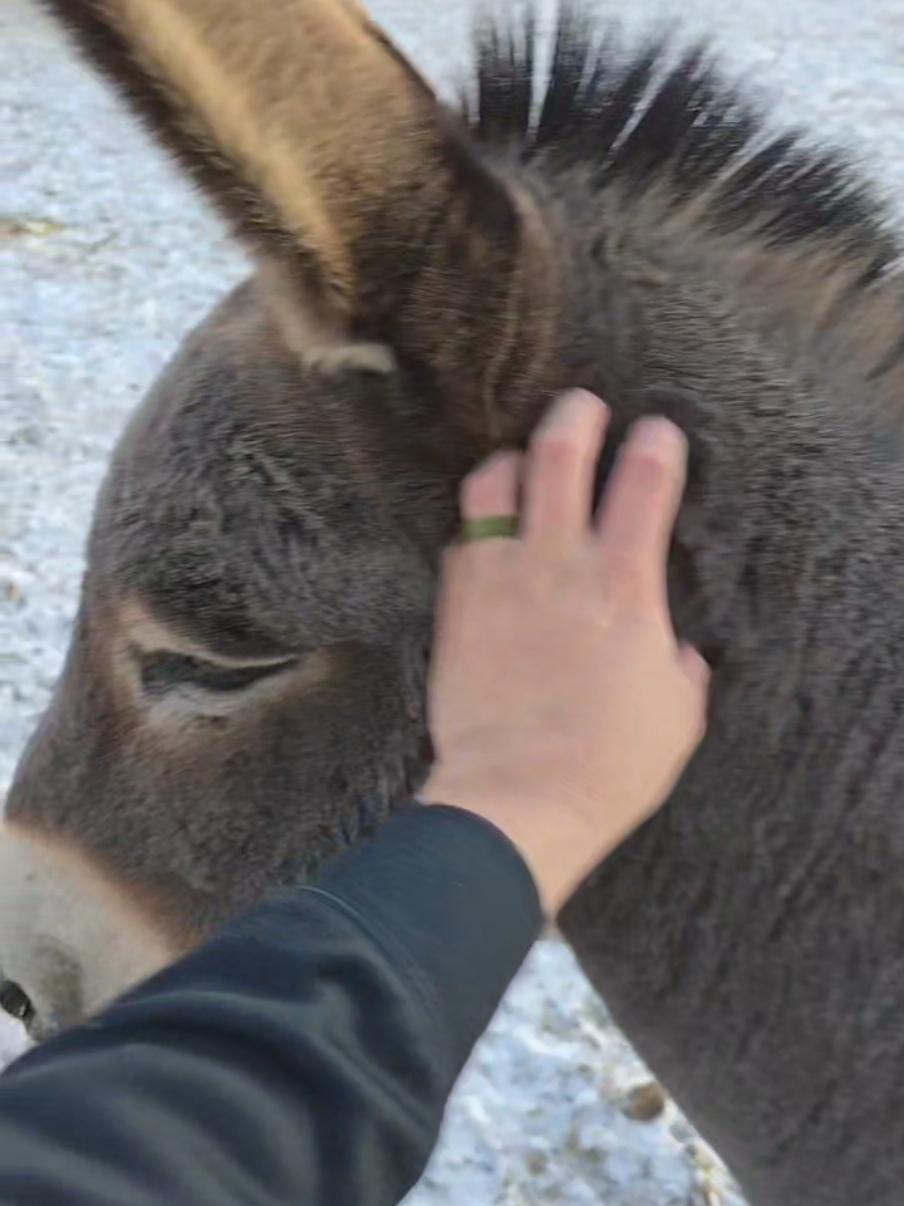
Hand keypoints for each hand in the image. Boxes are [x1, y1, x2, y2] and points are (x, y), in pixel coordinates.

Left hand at [420, 390, 708, 915]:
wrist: (518, 799)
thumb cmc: (610, 765)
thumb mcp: (678, 713)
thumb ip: (680, 663)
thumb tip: (671, 648)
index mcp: (626, 585)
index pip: (646, 481)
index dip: (656, 443)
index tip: (657, 431)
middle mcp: (559, 565)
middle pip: (560, 455)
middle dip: (575, 416)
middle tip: (583, 406)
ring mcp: (499, 579)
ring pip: (493, 482)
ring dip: (513, 460)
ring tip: (522, 462)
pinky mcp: (456, 606)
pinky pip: (461, 538)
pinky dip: (477, 523)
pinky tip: (486, 532)